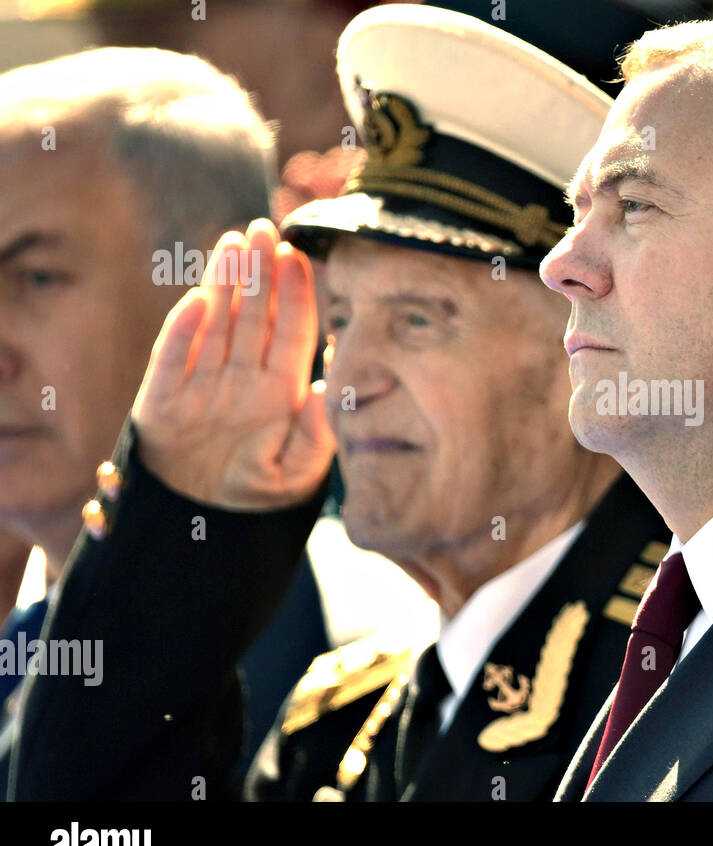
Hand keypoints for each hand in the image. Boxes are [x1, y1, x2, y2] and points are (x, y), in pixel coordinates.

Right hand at [132, 219, 334, 509]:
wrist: (203, 524)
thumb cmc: (256, 494)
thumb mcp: (296, 473)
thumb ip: (315, 436)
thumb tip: (323, 389)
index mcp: (278, 390)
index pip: (291, 333)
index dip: (295, 295)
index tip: (299, 257)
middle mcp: (241, 378)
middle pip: (253, 316)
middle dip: (260, 273)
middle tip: (263, 229)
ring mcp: (202, 383)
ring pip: (216, 324)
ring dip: (223, 285)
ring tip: (233, 244)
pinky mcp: (163, 399)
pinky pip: (173, 359)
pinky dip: (182, 332)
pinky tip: (197, 302)